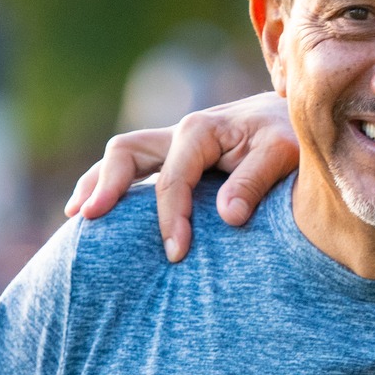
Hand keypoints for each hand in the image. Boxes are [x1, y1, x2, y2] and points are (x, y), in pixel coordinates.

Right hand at [62, 91, 299, 261]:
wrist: (296, 119)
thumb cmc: (290, 137)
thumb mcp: (283, 153)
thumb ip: (255, 180)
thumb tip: (228, 216)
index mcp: (200, 131)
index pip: (172, 180)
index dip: (170, 218)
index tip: (176, 254)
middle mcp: (178, 134)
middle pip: (125, 152)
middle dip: (106, 185)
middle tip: (89, 220)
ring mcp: (173, 144)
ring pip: (122, 157)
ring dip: (97, 183)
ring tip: (78, 217)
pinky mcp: (176, 157)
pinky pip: (135, 168)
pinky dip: (112, 185)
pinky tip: (98, 211)